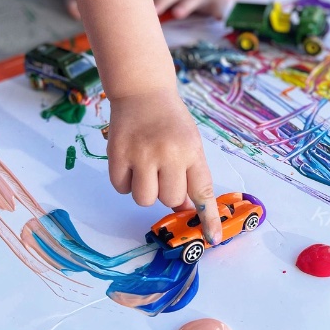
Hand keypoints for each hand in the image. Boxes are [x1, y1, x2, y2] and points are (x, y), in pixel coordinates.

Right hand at [106, 89, 221, 244]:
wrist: (142, 91)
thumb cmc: (170, 120)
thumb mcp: (190, 143)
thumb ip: (190, 174)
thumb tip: (185, 208)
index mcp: (191, 151)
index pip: (203, 192)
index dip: (208, 217)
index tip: (213, 237)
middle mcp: (168, 154)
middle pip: (170, 199)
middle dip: (167, 193)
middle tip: (163, 172)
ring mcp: (141, 154)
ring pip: (144, 199)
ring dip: (146, 191)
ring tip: (146, 168)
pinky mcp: (117, 155)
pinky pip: (121, 189)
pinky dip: (126, 183)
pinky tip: (130, 163)